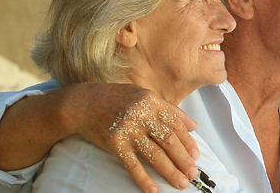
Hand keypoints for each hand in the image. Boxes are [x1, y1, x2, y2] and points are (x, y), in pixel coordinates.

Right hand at [55, 83, 199, 192]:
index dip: (188, 142)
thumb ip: (170, 109)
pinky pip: (132, 164)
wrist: (83, 103)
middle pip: (168, 141)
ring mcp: (127, 129)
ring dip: (169, 171)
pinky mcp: (114, 143)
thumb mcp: (145, 96)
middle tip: (192, 173)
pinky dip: (143, 178)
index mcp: (152, 102)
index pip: (176, 125)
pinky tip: (153, 189)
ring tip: (180, 182)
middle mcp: (141, 115)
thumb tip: (193, 126)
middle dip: (183, 159)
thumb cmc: (117, 99)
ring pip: (154, 154)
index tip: (196, 156)